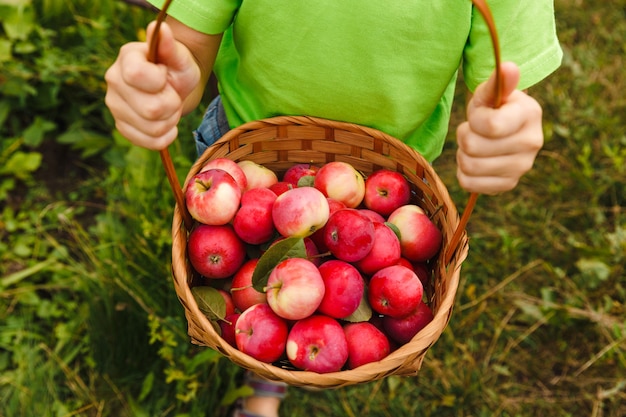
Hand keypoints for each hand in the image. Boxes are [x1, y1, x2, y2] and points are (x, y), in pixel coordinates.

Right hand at [104, 21, 200, 149]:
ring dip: (170, 121)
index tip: (165, 74)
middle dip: (172, 105)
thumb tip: (160, 28)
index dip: (161, 81)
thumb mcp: (180, 56)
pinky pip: (149, 142)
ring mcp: (115, 106)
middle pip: (150, 109)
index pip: (139, 76)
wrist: (175, 87)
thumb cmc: (177, 68)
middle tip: (172, 95)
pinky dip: (165, 136)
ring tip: (169, 107)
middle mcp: (113, 81)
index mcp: (126, 58)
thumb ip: (171, 45)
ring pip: (152, 128)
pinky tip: (166, 123)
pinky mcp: (122, 127)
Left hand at [456, 62, 543, 193]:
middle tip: (473, 131)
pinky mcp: (508, 185)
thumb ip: (496, 82)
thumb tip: (508, 67)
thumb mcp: (490, 93)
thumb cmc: (492, 108)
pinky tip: (474, 161)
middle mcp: (532, 143)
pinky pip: (469, 184)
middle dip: (464, 136)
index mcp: (530, 114)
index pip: (490, 126)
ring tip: (473, 145)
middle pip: (473, 147)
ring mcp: (521, 167)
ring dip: (462, 154)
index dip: (474, 119)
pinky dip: (464, 173)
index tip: (479, 115)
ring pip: (469, 166)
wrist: (501, 130)